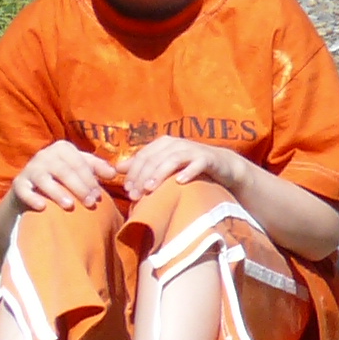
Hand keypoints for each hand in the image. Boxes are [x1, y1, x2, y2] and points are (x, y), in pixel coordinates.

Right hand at [9, 140, 118, 212]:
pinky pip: (24, 190)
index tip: (98, 196)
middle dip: (79, 188)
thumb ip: (97, 168)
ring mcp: (30, 168)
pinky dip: (32, 198)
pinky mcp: (18, 183)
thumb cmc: (62, 176)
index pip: (80, 164)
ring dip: (57, 192)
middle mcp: (45, 155)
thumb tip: (114, 173)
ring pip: (44, 179)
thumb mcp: (79, 168)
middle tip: (90, 203)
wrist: (30, 188)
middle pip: (64, 171)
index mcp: (63, 148)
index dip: (90, 180)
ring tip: (69, 205)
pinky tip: (42, 207)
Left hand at [114, 133, 238, 199]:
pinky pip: (197, 163)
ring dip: (159, 174)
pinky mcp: (208, 158)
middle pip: (154, 158)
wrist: (222, 165)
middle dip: (142, 176)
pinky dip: (188, 171)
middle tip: (135, 195)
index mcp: (164, 143)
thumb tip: (117, 168)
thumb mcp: (163, 164)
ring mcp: (193, 150)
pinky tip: (179, 182)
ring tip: (150, 189)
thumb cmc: (188, 166)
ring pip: (172, 159)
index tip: (127, 190)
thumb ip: (142, 165)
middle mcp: (177, 144)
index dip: (132, 172)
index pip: (143, 156)